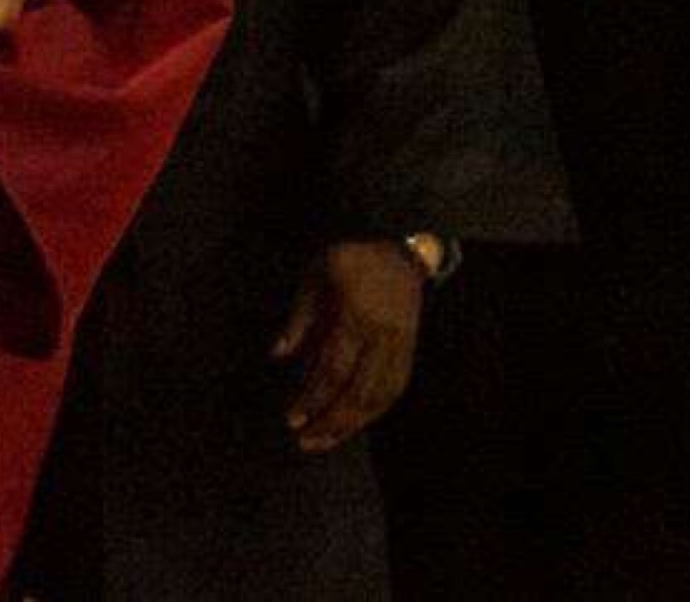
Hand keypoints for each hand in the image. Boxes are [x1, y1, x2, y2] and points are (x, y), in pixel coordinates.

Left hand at [272, 239, 424, 452]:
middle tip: (305, 441)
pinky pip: (394, 390)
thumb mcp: (317, 275)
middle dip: (331, 422)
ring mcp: (401, 345)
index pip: (334, 369)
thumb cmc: (353, 259)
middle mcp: (383, 335)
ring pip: (379, 397)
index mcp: (357, 315)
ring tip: (326, 441)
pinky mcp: (410, 350)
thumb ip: (300, 318)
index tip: (292, 418)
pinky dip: (374, 412)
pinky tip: (355, 424)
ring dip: (352, 424)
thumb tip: (278, 355)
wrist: (402, 248)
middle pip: (358, 391)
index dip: (313, 398)